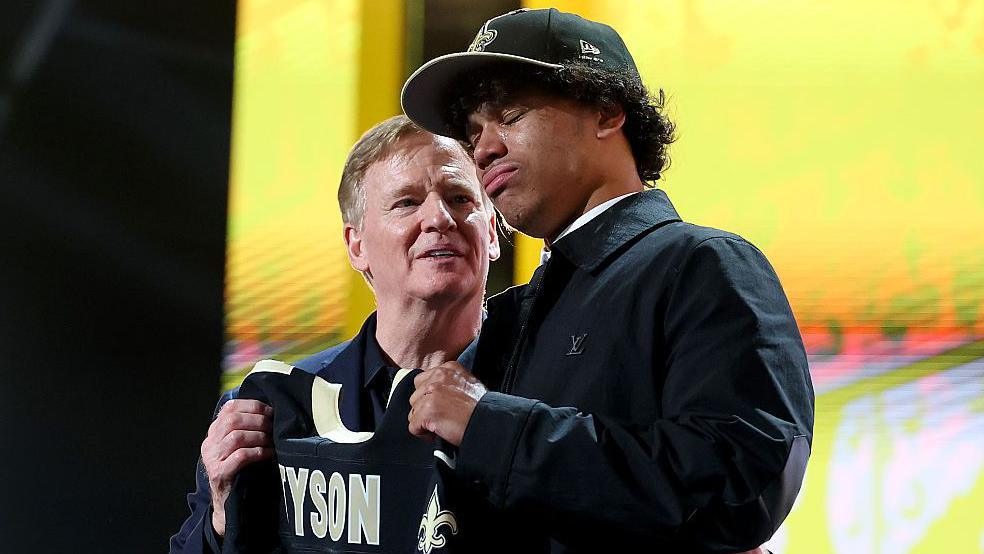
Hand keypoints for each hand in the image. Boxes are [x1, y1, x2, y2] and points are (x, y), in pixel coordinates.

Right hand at [201, 399, 273, 535]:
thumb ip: (247, 428)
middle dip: (258, 420)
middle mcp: (209, 443)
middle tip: (273, 427)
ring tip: (272, 441)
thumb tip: (271, 411)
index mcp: (213, 432)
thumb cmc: (240, 470)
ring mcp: (212, 459)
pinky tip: (269, 453)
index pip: (229, 408)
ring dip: (259, 436)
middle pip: (233, 420)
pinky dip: (258, 452)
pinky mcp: (219, 474)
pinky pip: (241, 456)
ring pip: (236, 437)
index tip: (270, 411)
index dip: (252, 406)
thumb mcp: (239, 446)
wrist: (228, 504)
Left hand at [408, 361, 485, 445]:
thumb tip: (431, 393)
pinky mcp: (427, 411)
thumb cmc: (482, 408)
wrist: (490, 422)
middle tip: (443, 417)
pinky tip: (439, 433)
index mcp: (448, 368)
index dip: (429, 397)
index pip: (422, 381)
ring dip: (424, 422)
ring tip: (443, 425)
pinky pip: (413, 427)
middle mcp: (437, 377)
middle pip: (415, 397)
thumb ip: (448, 383)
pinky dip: (424, 434)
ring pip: (413, 412)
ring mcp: (431, 393)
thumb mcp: (468, 384)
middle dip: (425, 410)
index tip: (441, 406)